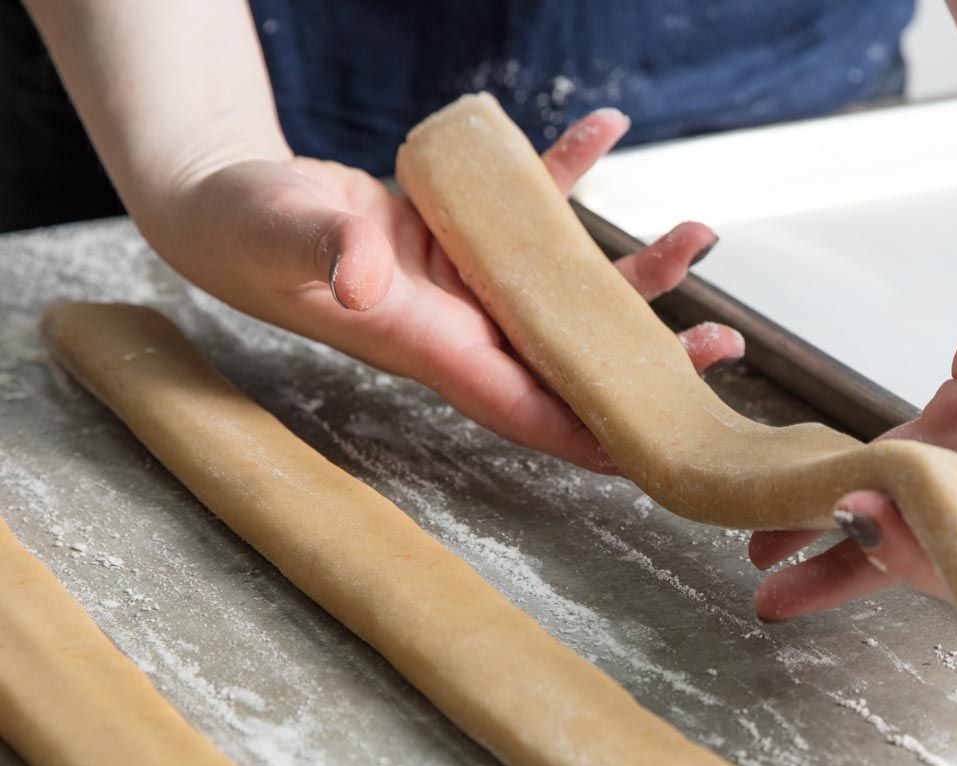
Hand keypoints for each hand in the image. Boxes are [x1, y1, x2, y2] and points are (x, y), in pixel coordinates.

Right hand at [139, 110, 740, 471]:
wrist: (236, 209)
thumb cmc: (251, 235)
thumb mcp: (284, 242)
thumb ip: (327, 254)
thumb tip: (366, 271)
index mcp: (436, 348)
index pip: (532, 408)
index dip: (599, 433)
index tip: (666, 445)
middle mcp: (470, 327)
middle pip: (576, 358)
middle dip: (650, 359)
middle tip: (720, 345)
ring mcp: (476, 285)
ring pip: (574, 289)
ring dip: (638, 269)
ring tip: (699, 236)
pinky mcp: (470, 236)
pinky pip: (536, 208)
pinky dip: (571, 174)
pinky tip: (604, 129)